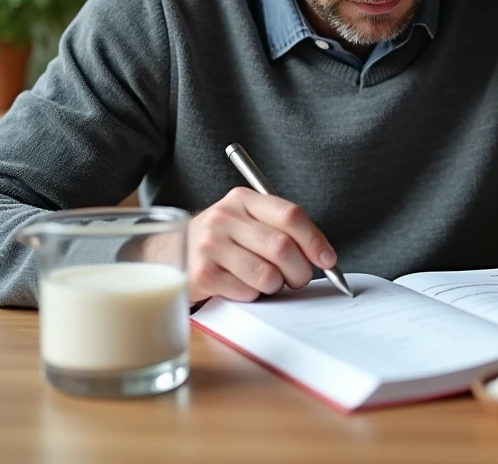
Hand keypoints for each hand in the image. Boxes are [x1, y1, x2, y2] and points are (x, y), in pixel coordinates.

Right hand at [148, 187, 336, 302]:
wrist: (168, 255)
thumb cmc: (221, 243)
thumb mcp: (247, 223)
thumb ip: (281, 232)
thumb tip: (324, 258)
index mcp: (243, 200)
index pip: (290, 215)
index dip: (315, 240)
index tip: (328, 260)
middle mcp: (224, 217)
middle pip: (282, 247)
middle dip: (300, 271)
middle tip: (298, 280)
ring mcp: (210, 245)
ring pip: (267, 274)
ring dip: (275, 286)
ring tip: (265, 283)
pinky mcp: (201, 273)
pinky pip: (246, 292)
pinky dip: (252, 296)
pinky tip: (240, 287)